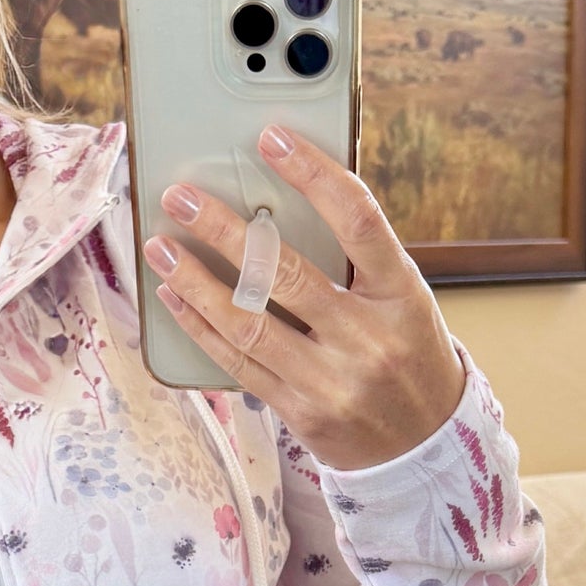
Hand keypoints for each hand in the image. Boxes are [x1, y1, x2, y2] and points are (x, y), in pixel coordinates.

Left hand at [143, 124, 466, 471]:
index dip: (313, 173)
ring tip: (160, 248)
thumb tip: (278, 205)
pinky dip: (200, 327)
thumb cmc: (408, 355)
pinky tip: (175, 298)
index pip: (358, 219)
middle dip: (224, 230)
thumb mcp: (405, 301)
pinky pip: (238, 362)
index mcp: (403, 294)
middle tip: (182, 198)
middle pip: (285, 272)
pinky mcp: (301, 411)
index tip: (271, 137)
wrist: (425, 448)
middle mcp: (368, 336)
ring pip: (249, 321)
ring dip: (195, 281)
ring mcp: (333, 379)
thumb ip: (358, 260)